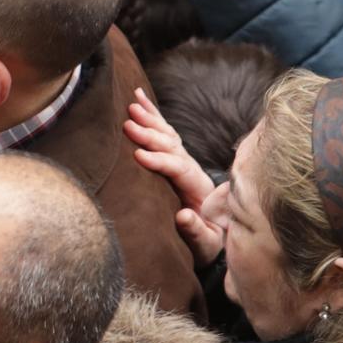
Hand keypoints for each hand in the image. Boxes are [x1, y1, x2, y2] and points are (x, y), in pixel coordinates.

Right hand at [124, 88, 223, 267]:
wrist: (214, 238)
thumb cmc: (207, 242)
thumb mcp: (205, 244)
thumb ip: (196, 231)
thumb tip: (183, 216)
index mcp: (199, 188)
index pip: (179, 168)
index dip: (160, 161)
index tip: (139, 156)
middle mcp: (192, 170)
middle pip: (173, 147)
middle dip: (151, 135)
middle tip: (128, 124)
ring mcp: (184, 162)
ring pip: (168, 135)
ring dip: (150, 119)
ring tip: (131, 106)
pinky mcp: (174, 159)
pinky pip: (165, 132)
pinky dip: (153, 114)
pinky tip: (139, 98)